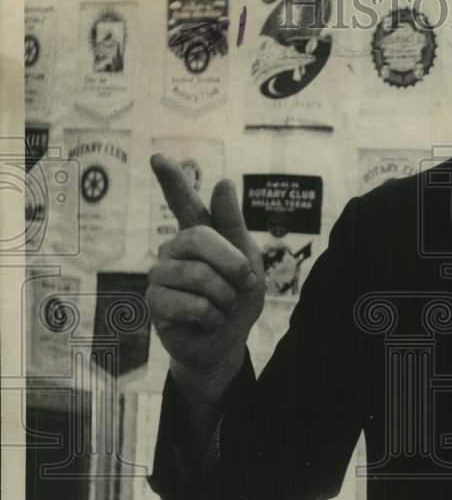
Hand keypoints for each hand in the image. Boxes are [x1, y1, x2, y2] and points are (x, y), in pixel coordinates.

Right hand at [146, 155, 264, 397]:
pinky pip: (190, 303)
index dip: (172, 180)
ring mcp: (161, 274)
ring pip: (198, 275)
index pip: (183, 202)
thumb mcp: (248, 260)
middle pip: (201, 238)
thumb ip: (233, 225)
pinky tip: (207, 321)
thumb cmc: (239, 298)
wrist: (227, 341)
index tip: (158, 158)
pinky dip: (211, 316)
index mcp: (200, 234)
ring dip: (225, 296)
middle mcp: (175, 248)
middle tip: (245, 283)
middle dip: (234, 264)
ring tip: (223, 305)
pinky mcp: (154, 303)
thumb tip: (221, 181)